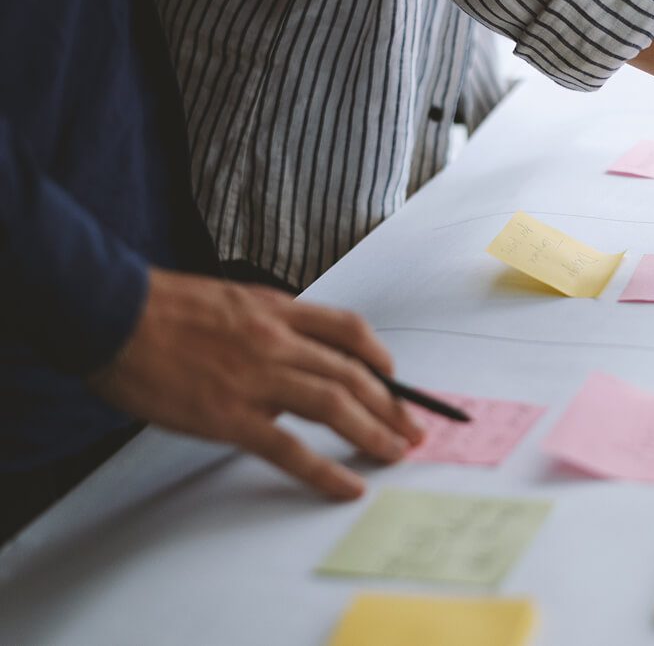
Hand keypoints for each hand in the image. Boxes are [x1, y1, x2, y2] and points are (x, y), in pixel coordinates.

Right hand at [89, 269, 423, 498]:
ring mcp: (257, 378)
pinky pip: (291, 448)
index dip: (381, 357)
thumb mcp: (228, 300)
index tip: (395, 379)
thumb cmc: (159, 307)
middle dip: (392, 404)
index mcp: (276, 309)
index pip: (349, 330)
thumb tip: (290, 354)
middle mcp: (277, 340)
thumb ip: (265, 323)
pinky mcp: (231, 416)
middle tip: (413, 429)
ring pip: (336, 405)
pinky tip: (348, 485)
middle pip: (353, 373)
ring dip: (375, 432)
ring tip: (397, 453)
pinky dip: (326, 470)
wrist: (109, 312)